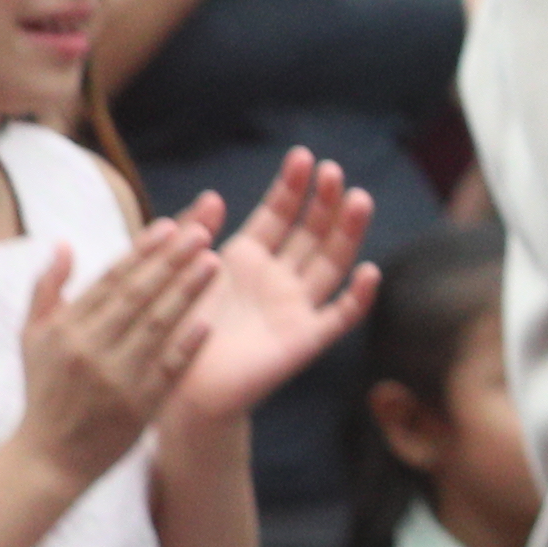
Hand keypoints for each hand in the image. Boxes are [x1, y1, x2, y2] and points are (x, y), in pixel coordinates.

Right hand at [11, 225, 219, 485]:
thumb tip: (65, 244)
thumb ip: (47, 289)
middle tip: (201, 233)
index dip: (141, 251)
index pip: (110, 280)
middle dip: (172, 261)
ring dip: (187, 293)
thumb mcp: (32, 338)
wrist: (50, 458)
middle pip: (138, 296)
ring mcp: (116, 378)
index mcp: (66, 328)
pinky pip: (168, 369)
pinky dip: (188, 345)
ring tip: (213, 264)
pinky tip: (210, 322)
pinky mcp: (139, 406)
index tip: (169, 226)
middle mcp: (89, 349)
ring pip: (157, 326)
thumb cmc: (45, 390)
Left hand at [168, 151, 380, 424]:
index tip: (303, 157)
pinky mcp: (305, 340)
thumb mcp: (182, 273)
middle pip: (312, 233)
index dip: (292, 187)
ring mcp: (296, 308)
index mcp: (248, 258)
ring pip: (331, 264)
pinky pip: (339, 317)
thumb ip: (194, 235)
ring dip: (347, 233)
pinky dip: (357, 298)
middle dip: (324, 201)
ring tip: (359, 199)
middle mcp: (278, 278)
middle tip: (333, 171)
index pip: (279, 214)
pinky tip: (369, 272)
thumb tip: (213, 196)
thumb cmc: (178, 332)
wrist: (179, 390)